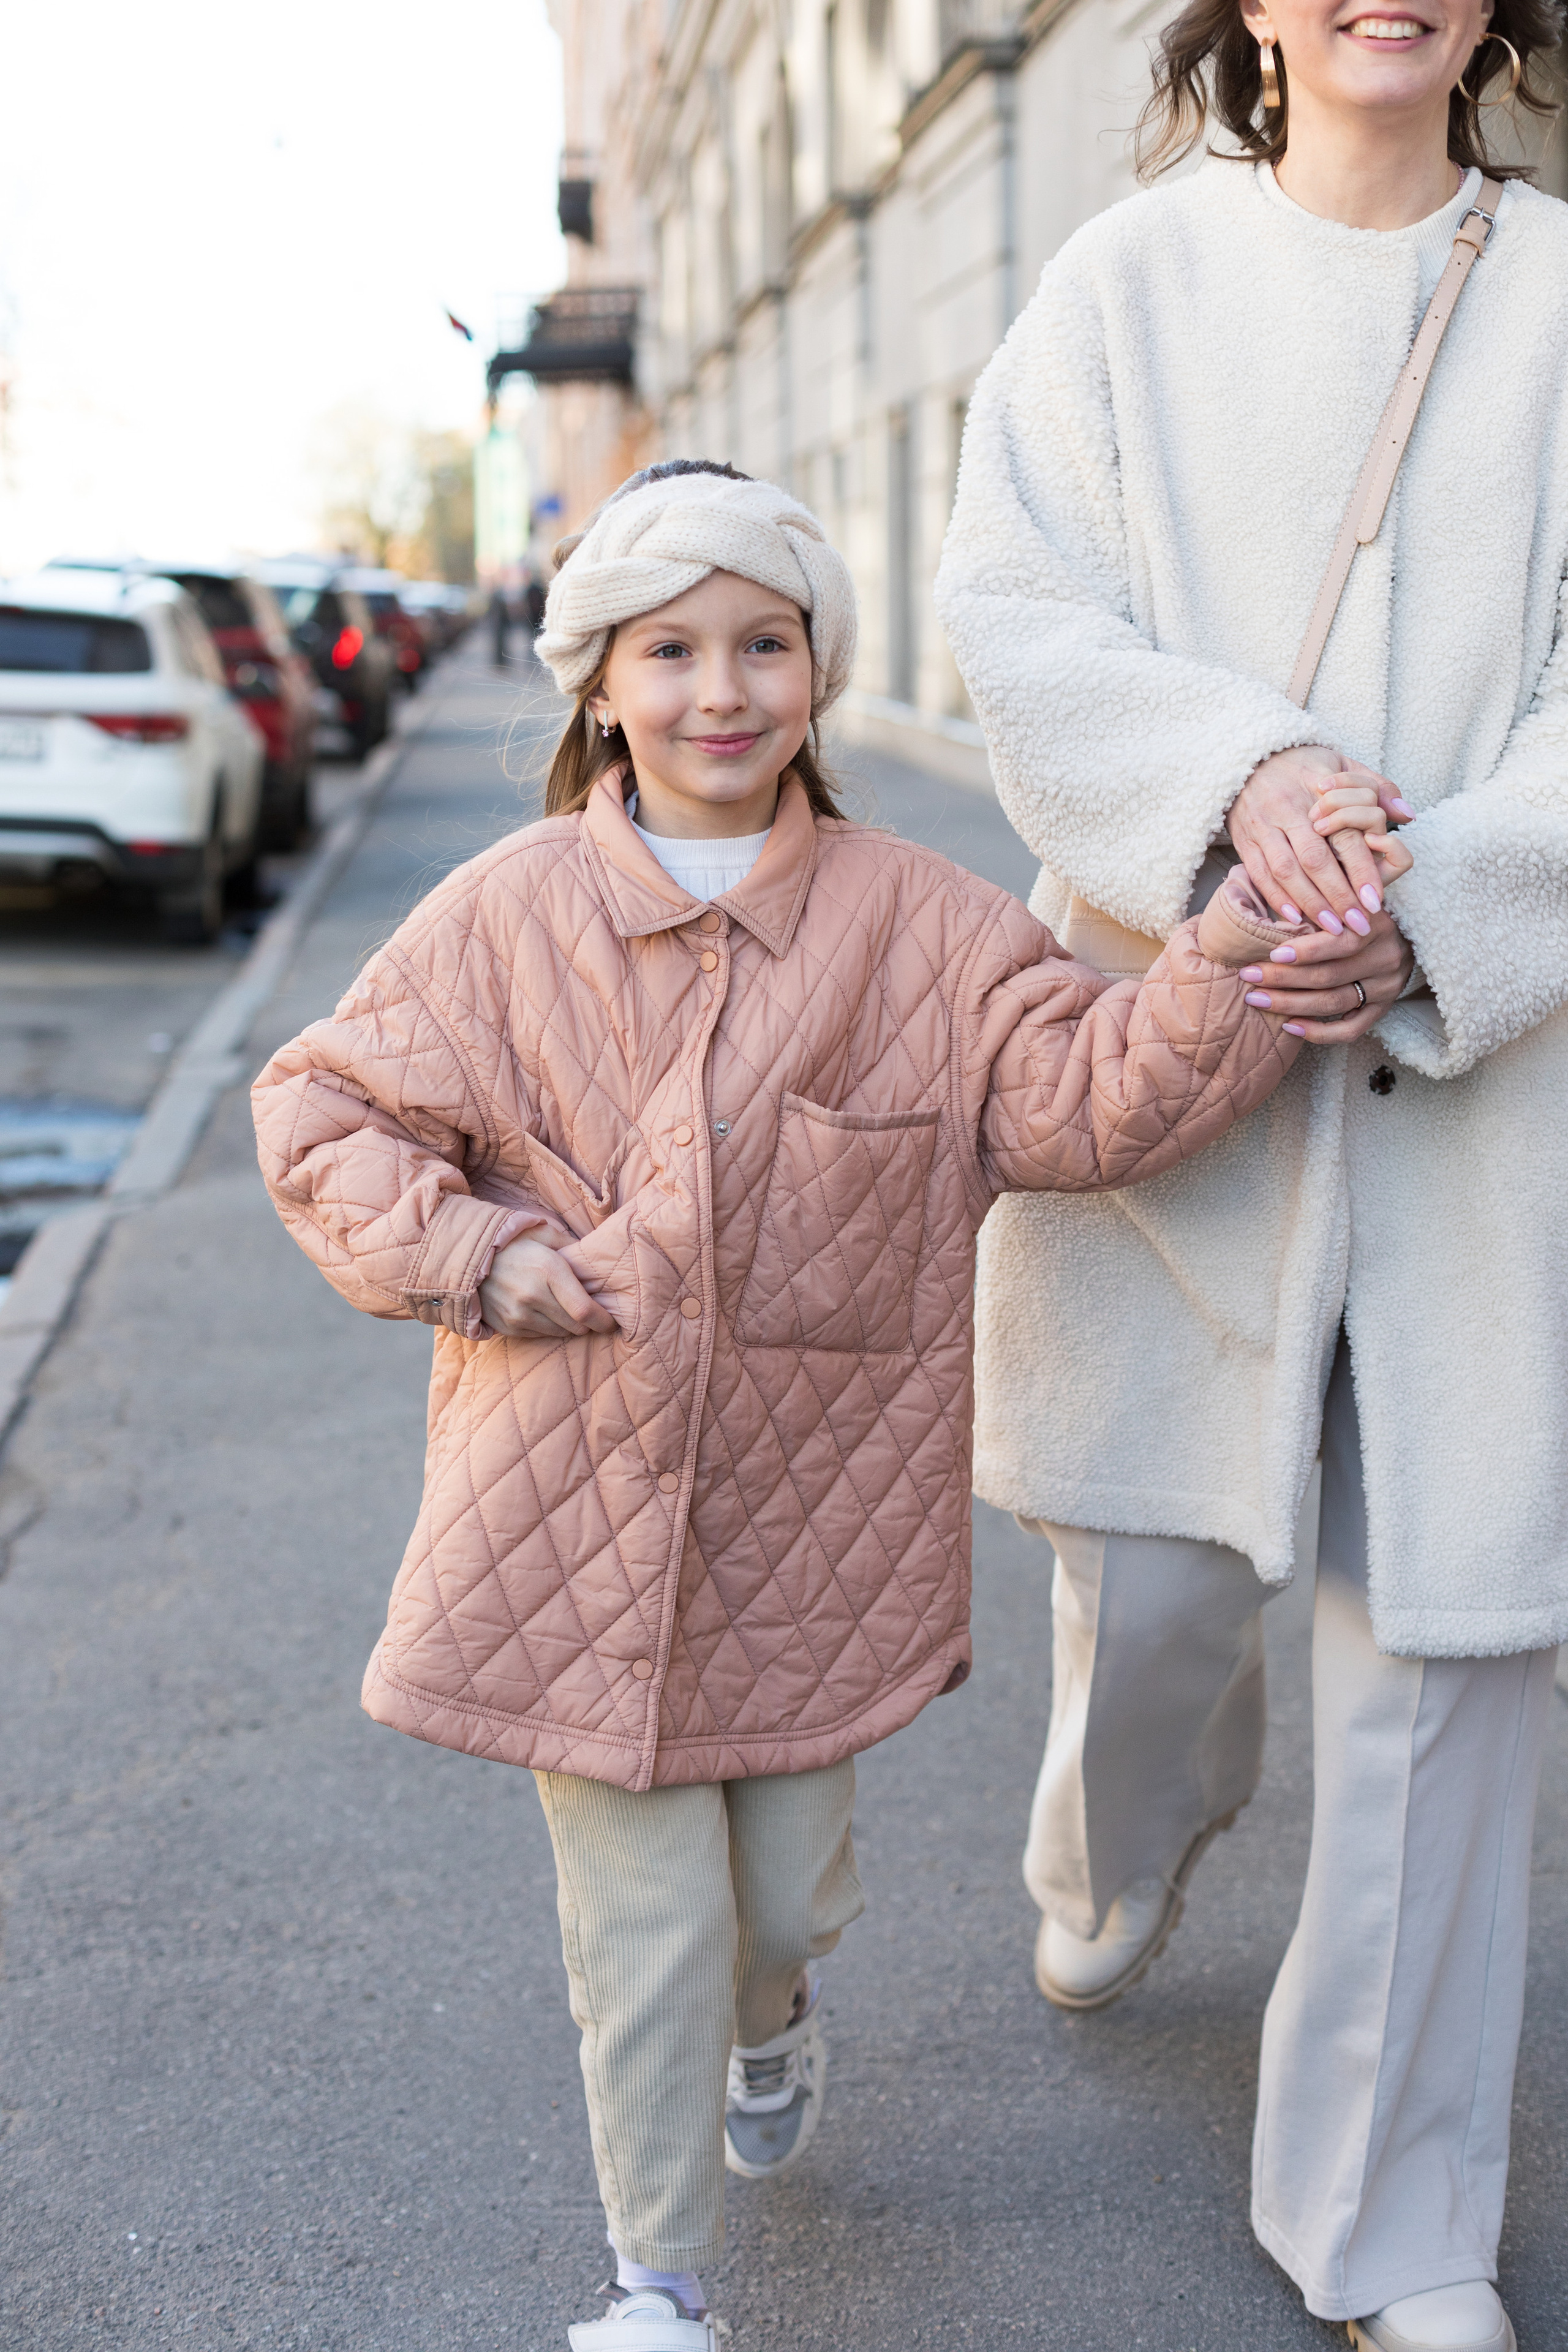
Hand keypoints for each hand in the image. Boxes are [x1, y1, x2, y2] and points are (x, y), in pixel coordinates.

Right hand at [478, 1237, 618, 1338]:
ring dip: (568, 1325)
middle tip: (589, 1311)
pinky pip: (541, 1335)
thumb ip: (574, 1247)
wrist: (469, 1259)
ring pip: (560, 1333)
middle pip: (576, 1326)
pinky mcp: (508, 1327)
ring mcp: (518, 1315)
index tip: (612, 1322)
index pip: (585, 1310)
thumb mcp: (545, 1234)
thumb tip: (598, 1262)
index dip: (603, 1321)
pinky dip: (548, 1327)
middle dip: (587, 1322)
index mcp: (548, 1271)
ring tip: (564, 1308)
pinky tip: (543, 1311)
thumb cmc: (514, 1243)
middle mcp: (533, 1297)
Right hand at [1230, 748, 1411, 934]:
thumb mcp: (1344, 765)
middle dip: (1338, 895)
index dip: (1360, 868)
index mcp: (1317, 790)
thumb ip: (1378, 788)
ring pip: (1286, 870)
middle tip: (1359, 924)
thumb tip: (1406, 815)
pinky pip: (1259, 874)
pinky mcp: (1246, 841)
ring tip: (1333, 928)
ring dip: (1310, 903)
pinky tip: (1295, 918)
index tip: (1377, 899)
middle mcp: (1288, 808)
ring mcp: (1263, 826)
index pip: (1343, 833)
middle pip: (1315, 858)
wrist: (1247, 759)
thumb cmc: (1304, 767)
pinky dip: (1276, 898)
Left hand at [1237, 915, 1415, 1043]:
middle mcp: (1386, 957)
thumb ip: (1320, 901)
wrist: (1406, 935)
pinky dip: (1319, 1033)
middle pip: (1330, 975)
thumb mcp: (1346, 897)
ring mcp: (1386, 987)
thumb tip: (1275, 902)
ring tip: (1256, 999)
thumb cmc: (1357, 912)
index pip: (1340, 942)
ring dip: (1291, 1004)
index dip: (1305, 951)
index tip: (1271, 953)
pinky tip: (1289, 1027)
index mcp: (1376, 924)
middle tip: (1249, 976)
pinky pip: (1351, 1030)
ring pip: (1334, 1002)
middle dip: (1283, 978)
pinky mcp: (1383, 1009)